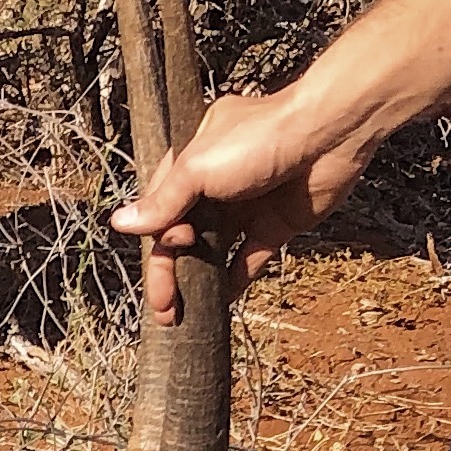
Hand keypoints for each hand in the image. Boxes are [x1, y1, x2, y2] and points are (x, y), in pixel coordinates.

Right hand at [108, 90, 368, 323]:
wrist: (329, 135)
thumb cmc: (261, 139)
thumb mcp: (198, 169)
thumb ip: (163, 202)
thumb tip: (121, 223)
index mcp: (190, 162)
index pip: (160, 211)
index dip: (154, 247)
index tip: (156, 279)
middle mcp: (215, 184)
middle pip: (182, 236)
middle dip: (170, 273)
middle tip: (165, 311)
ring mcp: (245, 206)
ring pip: (212, 251)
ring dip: (197, 281)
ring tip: (186, 315)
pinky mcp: (274, 225)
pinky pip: (248, 259)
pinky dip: (234, 281)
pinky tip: (220, 305)